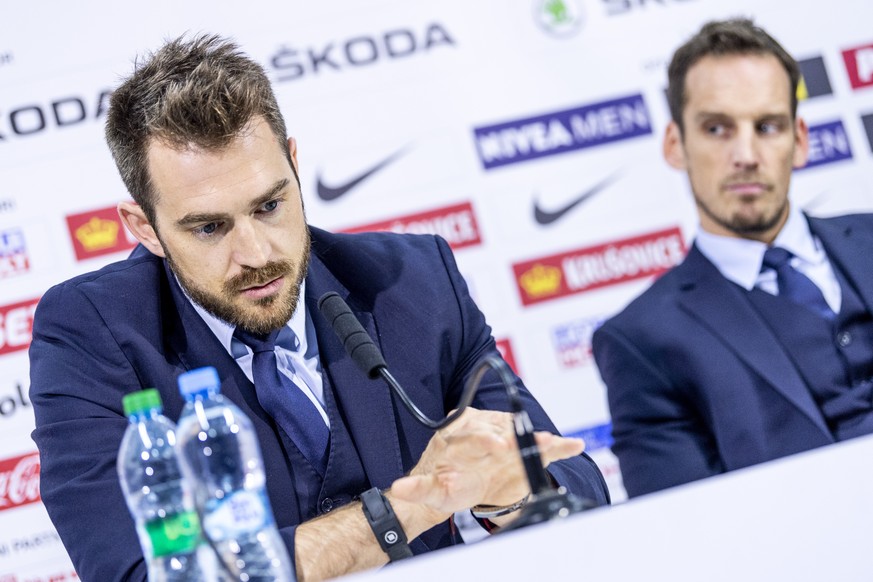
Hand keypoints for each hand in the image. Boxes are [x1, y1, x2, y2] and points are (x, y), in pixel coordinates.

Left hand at [389, 408, 584, 516]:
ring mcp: (506, 438)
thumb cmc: (446, 484)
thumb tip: (398, 488)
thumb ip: (416, 489)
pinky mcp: (524, 450)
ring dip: (538, 439)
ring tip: (550, 444)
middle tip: (525, 446)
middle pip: (502, 429)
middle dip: (515, 437)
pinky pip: (543, 446)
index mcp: (460, 431)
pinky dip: (560, 446)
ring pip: (524, 434)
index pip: (475, 430)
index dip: (487, 438)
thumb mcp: (430, 490)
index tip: (497, 447)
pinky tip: (573, 446)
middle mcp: (485, 429)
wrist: (463, 487)